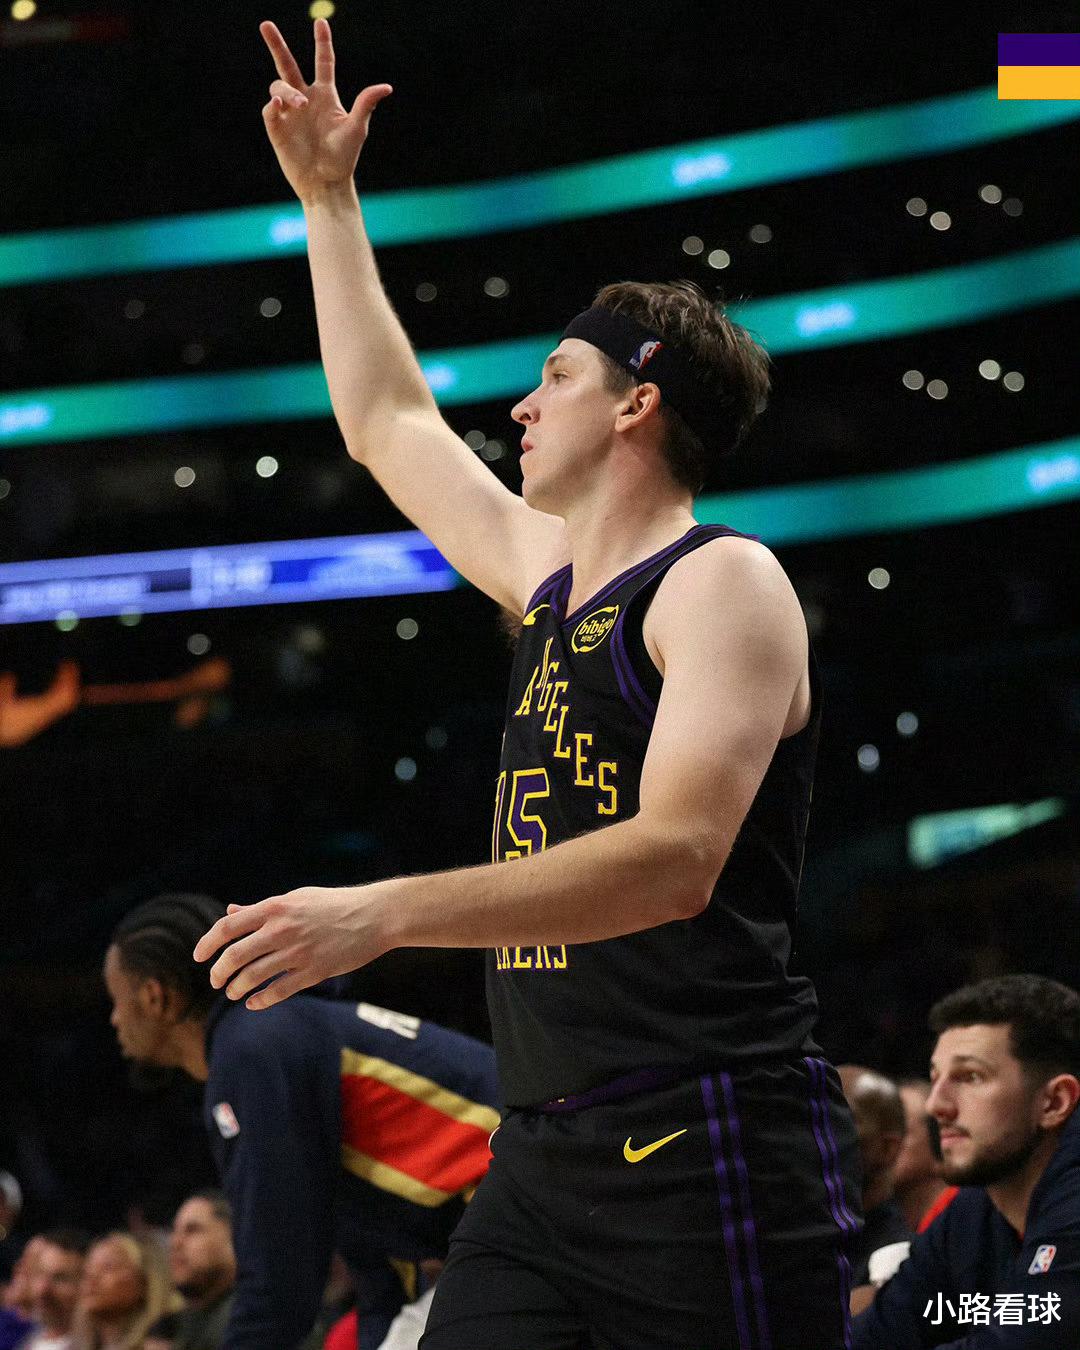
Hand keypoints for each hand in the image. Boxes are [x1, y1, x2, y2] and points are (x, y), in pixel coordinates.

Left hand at [193, 883, 393, 1009]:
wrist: (375, 915)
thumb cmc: (334, 904)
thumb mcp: (297, 898)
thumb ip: (261, 909)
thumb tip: (230, 912)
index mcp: (276, 908)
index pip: (228, 927)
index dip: (207, 943)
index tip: (198, 956)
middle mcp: (283, 930)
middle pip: (234, 956)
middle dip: (219, 972)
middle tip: (216, 980)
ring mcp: (298, 952)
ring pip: (253, 977)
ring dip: (236, 989)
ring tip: (232, 993)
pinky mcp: (314, 972)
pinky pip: (278, 992)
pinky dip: (261, 1000)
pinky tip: (254, 1003)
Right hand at [259, 17, 391, 203]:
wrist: (327, 183)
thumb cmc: (344, 158)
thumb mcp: (357, 129)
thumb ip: (366, 104)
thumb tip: (386, 87)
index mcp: (325, 96)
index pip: (323, 63)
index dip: (322, 42)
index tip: (321, 22)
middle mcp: (305, 99)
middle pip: (287, 65)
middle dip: (277, 44)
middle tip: (266, 25)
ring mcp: (289, 113)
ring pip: (278, 87)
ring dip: (287, 91)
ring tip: (300, 104)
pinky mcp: (277, 128)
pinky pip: (270, 110)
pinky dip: (273, 106)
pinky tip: (280, 106)